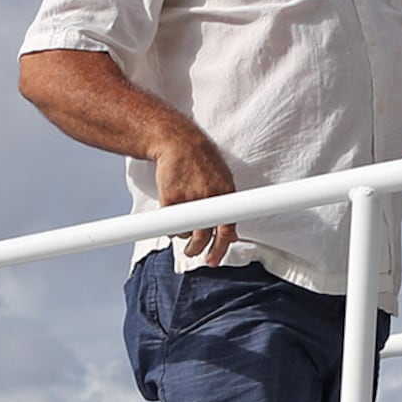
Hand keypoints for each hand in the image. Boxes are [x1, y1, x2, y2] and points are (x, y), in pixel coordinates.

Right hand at [153, 129, 239, 260]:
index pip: (226, 229)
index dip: (220, 248)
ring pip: (185, 232)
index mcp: (225, 194)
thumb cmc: (201, 160)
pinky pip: (169, 223)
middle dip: (196, 250)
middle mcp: (208, 198)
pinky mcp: (170, 198)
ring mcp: (188, 199)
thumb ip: (228, 206)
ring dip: (182, 235)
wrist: (178, 141)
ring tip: (182, 230)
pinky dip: (169, 226)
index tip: (212, 260)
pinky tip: (171, 217)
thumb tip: (232, 235)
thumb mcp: (222, 179)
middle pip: (202, 236)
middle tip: (193, 253)